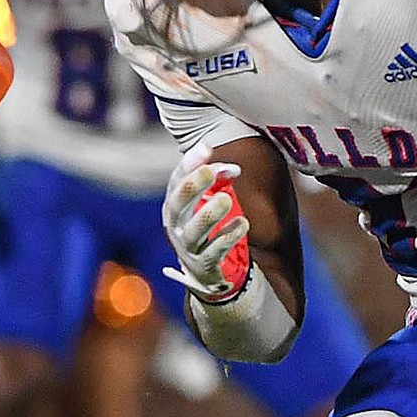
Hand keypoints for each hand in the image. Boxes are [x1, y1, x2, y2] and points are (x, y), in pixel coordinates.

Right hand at [162, 148, 251, 299]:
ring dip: (209, 214)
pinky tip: (242, 223)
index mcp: (174, 205)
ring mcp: (187, 247)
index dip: (189, 164)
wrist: (205, 269)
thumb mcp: (208, 201)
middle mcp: (175, 225)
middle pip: (178, 205)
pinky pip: (214, 251)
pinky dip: (227, 237)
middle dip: (192, 186)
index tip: (207, 147)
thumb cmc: (206, 227)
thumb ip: (218, 182)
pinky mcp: (203, 264)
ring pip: (194, 231)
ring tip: (226, 199)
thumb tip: (233, 169)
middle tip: (209, 170)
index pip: (176, 181)